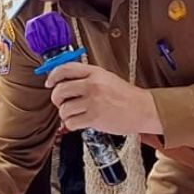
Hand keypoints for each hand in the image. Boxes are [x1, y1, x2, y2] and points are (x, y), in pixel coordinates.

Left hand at [46, 61, 161, 133]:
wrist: (143, 109)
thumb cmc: (126, 96)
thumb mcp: (107, 79)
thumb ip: (87, 78)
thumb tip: (64, 82)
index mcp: (95, 73)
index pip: (65, 69)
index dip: (53, 76)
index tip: (49, 83)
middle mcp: (92, 85)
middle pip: (60, 90)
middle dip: (56, 99)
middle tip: (61, 103)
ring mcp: (93, 101)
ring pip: (63, 108)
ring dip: (65, 114)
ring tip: (74, 115)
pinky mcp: (94, 118)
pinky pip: (71, 122)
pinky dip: (71, 125)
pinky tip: (79, 122)